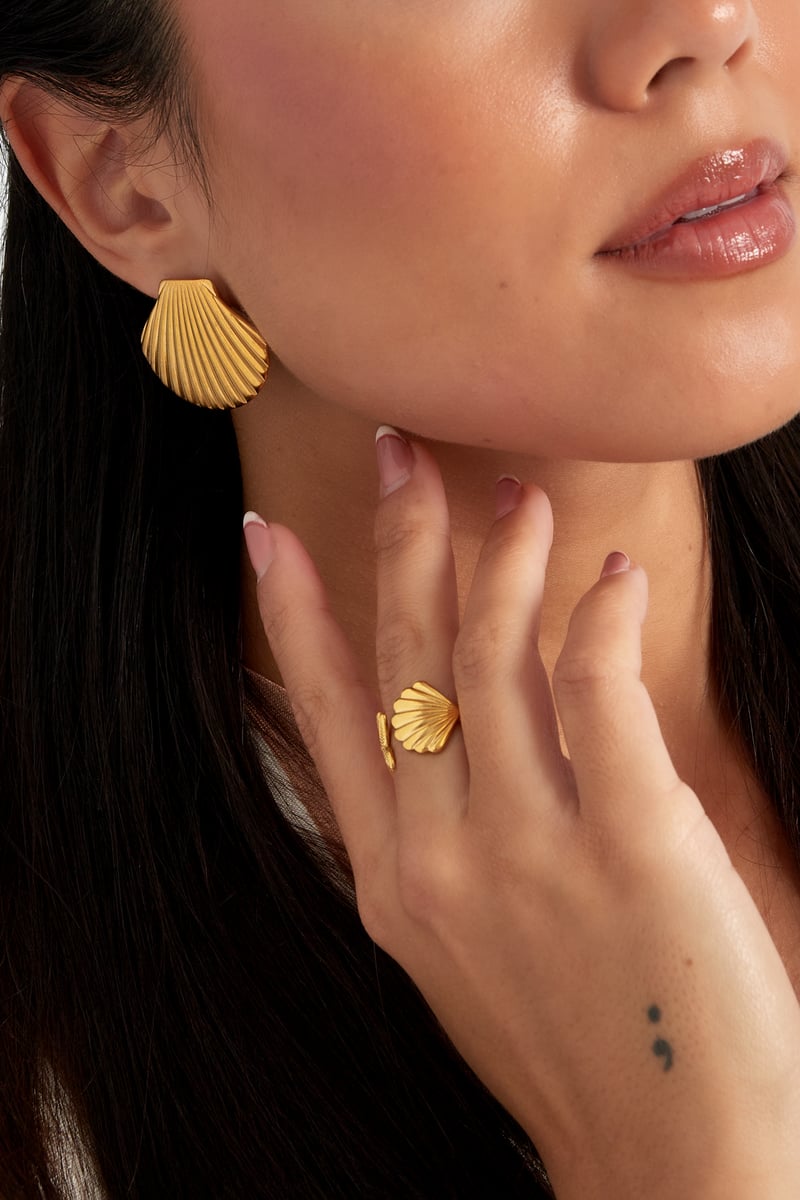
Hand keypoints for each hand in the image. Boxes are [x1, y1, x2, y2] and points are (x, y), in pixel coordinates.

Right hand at [245, 431, 799, 1198]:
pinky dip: (596, 616)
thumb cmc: (581, 1049)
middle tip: (403, 455)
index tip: (272, 537)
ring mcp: (527, 849)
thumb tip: (479, 736)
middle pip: (406, 659)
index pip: (327, 719)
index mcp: (393, 885)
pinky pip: (594, 689)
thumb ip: (456, 846)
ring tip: (521, 502)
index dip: (297, 618)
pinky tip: (606, 577)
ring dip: (503, 561)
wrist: (675, 1165)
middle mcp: (439, 859)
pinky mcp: (628, 840)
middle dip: (399, 542)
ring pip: (491, 656)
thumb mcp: (473, 953)